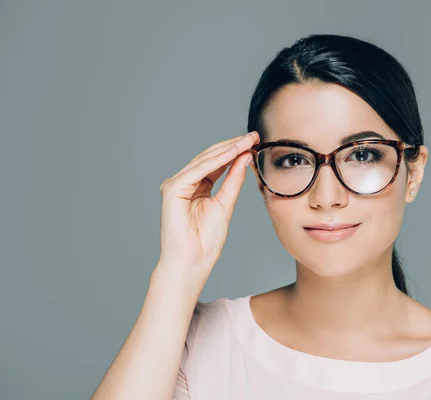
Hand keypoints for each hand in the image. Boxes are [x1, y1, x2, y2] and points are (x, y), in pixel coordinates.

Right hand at [156, 131, 258, 279]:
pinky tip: (233, 152)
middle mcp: (184, 183)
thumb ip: (233, 180)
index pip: (217, 163)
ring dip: (227, 149)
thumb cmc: (206, 241)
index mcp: (196, 187)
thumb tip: (245, 157)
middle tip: (253, 135)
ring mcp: (176, 185)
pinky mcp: (173, 189)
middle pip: (210, 158)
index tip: (255, 141)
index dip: (236, 151)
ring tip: (247, 141)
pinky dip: (217, 160)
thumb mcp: (226, 203)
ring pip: (205, 160)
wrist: (193, 261)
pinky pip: (198, 170)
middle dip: (233, 145)